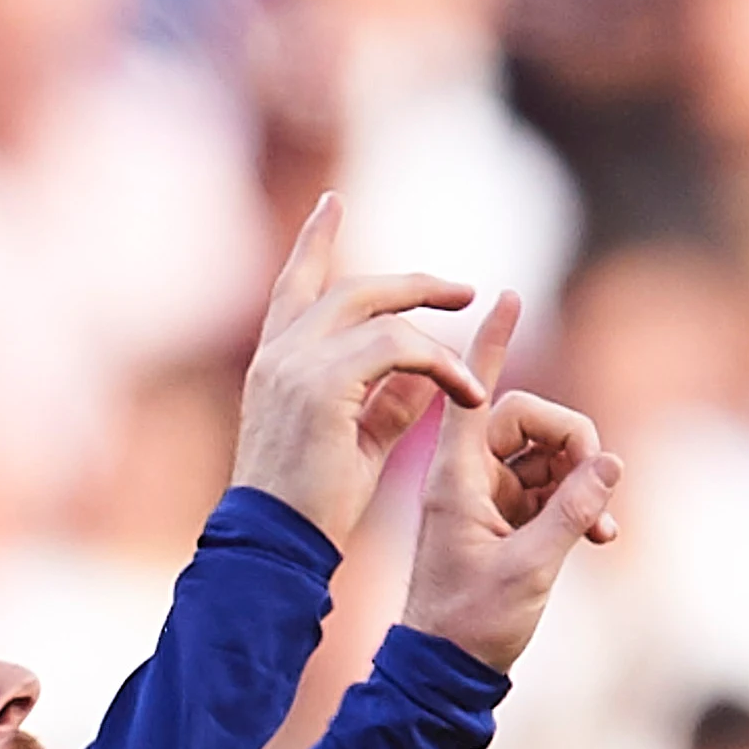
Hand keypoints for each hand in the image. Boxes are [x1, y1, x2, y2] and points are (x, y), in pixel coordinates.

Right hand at [230, 193, 491, 539]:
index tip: (332, 203)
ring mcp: (295, 364)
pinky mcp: (322, 384)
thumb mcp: (355, 440)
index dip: (314, 242)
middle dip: (410, 283)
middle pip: (349, 287)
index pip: (294, 285)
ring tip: (474, 366)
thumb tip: (426, 371)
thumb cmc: (311, 505)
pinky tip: (468, 394)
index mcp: (274, 363)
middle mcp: (278, 354)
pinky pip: (397, 347)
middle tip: (462, 289)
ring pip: (376, 311)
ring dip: (434, 329)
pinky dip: (439, 365)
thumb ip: (387, 399)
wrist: (275, 545)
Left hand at [400, 299, 618, 666]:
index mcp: (456, 477)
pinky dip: (577, 505)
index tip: (509, 296)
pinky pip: (549, 490)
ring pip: (545, 456)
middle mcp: (468, 478)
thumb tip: (611, 462)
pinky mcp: (504, 521)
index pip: (472, 392)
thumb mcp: (529, 567)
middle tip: (598, 490)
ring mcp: (487, 498)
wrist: (443, 672)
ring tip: (601, 530)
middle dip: (571, 443)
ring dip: (581, 481)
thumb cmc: (470, 623)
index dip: (495, 345)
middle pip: (528, 421)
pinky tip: (600, 537)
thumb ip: (572, 511)